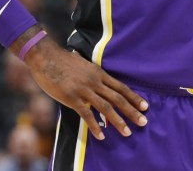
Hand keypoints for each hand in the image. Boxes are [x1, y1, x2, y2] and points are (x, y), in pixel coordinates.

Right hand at [24, 39, 148, 139]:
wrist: (46, 57)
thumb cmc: (64, 61)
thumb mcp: (85, 65)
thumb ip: (93, 75)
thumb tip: (100, 83)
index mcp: (99, 73)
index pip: (121, 87)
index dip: (134, 97)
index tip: (145, 106)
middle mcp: (95, 82)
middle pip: (118, 98)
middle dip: (132, 111)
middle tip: (143, 122)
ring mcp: (84, 90)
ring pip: (106, 108)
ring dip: (118, 121)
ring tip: (127, 132)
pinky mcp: (72, 98)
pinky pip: (86, 115)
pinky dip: (95, 126)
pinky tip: (101, 136)